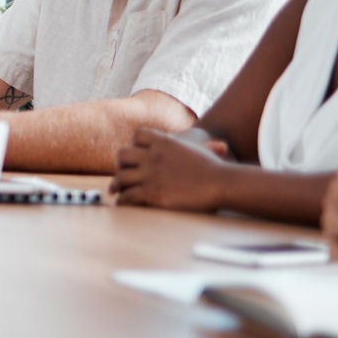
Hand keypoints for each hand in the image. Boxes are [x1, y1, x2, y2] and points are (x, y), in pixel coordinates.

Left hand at [111, 128, 230, 210]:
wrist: (222, 184)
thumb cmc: (216, 170)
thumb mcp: (204, 152)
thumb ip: (200, 149)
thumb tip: (222, 146)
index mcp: (164, 141)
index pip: (138, 135)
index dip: (136, 143)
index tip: (136, 154)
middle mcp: (153, 156)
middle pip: (123, 154)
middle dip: (121, 163)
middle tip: (121, 172)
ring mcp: (150, 174)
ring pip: (121, 177)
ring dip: (116, 184)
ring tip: (114, 190)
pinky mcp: (151, 193)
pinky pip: (128, 196)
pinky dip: (123, 200)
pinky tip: (123, 203)